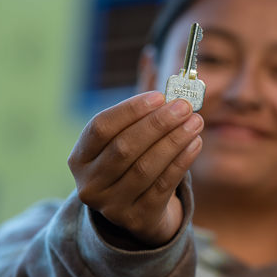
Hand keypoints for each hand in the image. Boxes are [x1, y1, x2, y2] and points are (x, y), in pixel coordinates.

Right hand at [68, 91, 202, 246]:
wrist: (140, 213)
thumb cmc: (134, 163)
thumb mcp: (129, 135)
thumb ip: (139, 102)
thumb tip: (151, 57)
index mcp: (80, 158)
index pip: (100, 128)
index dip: (130, 110)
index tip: (159, 96)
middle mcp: (90, 183)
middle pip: (124, 148)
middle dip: (158, 124)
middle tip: (184, 106)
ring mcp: (111, 205)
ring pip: (145, 168)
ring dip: (174, 141)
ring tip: (195, 122)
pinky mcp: (137, 219)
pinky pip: (162, 186)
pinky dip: (181, 162)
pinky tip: (195, 143)